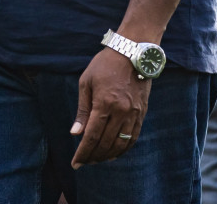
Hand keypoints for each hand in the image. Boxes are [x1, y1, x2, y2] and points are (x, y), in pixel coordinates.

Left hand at [70, 47, 151, 167]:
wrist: (132, 52)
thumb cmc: (104, 65)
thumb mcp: (86, 82)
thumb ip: (82, 110)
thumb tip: (75, 133)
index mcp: (104, 104)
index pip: (91, 136)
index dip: (83, 153)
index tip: (75, 164)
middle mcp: (121, 112)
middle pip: (105, 143)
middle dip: (93, 156)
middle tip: (84, 163)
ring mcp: (133, 114)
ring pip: (120, 144)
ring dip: (107, 155)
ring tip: (97, 160)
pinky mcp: (142, 113)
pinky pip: (133, 137)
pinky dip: (123, 149)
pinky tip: (114, 153)